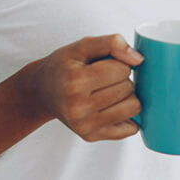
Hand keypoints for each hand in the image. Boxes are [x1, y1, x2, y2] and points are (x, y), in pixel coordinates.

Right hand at [22, 34, 144, 141]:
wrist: (41, 91)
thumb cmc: (63, 66)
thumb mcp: (81, 46)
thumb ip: (111, 43)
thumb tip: (138, 59)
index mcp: (76, 80)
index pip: (122, 69)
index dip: (118, 63)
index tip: (105, 64)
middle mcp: (79, 106)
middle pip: (128, 88)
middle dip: (122, 79)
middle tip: (105, 78)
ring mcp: (85, 125)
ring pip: (133, 108)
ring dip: (127, 96)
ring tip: (110, 91)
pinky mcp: (91, 136)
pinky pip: (130, 128)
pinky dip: (127, 116)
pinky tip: (112, 107)